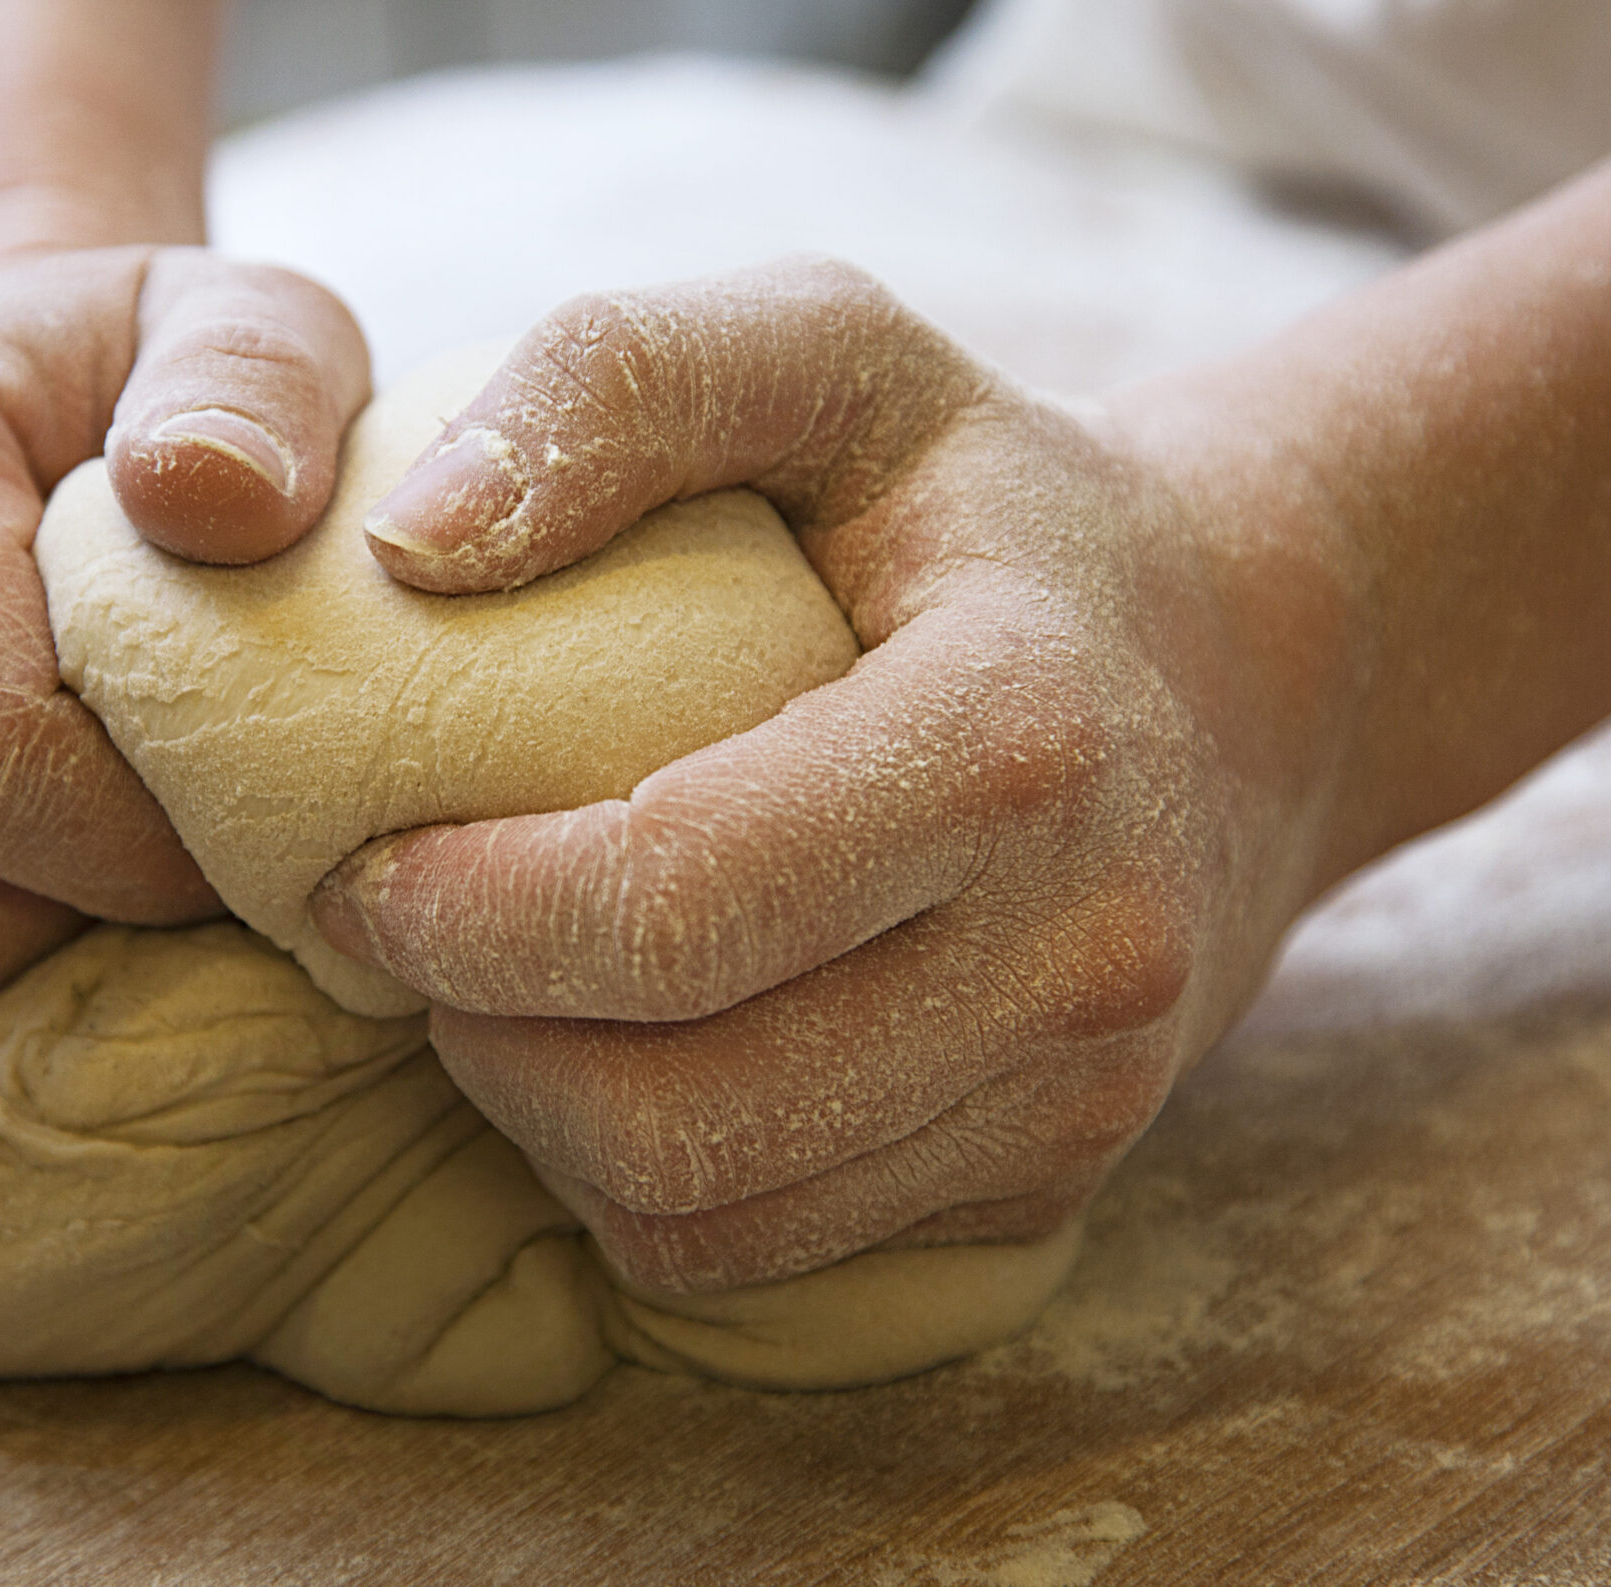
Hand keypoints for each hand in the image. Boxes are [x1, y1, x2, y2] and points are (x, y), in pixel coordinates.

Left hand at [309, 258, 1355, 1292]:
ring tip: (500, 990)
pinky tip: (620, 1051)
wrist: (1249, 673)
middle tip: (408, 936)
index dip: (466, 910)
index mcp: (1015, 734)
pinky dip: (645, 1182)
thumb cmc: (987, 501)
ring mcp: (1079, 1095)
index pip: (677, 901)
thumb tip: (405, 547)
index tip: (361, 861)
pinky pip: (773, 1255)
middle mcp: (1077, 950)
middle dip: (478, 1040)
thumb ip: (620, 378)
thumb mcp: (833, 354)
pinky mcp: (1052, 1182)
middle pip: (678, 1111)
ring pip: (708, 1217)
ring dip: (540, 1123)